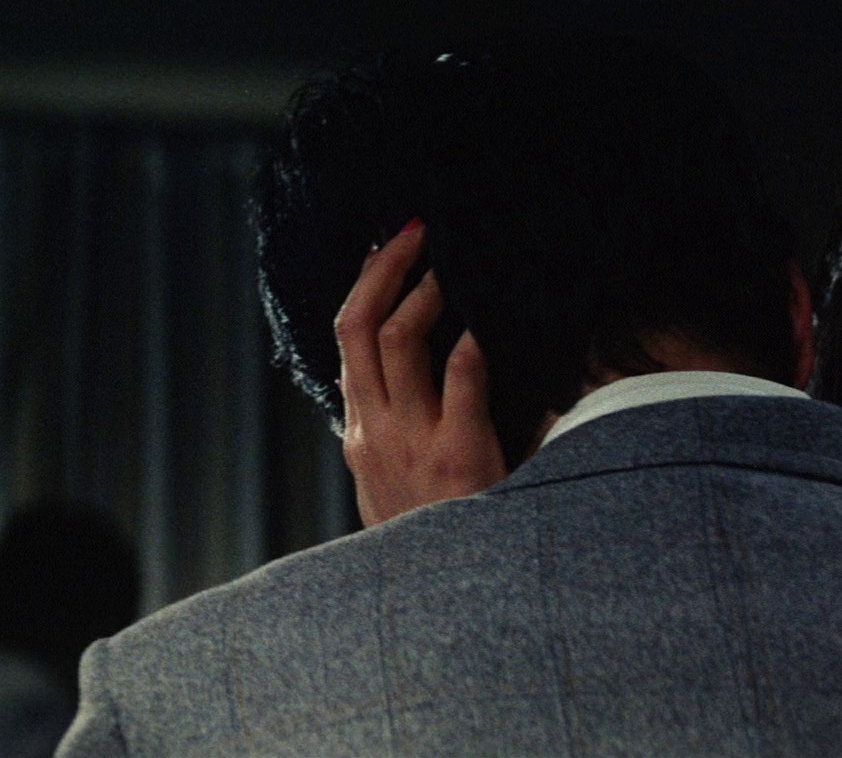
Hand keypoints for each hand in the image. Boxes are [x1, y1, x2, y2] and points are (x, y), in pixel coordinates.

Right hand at [333, 220, 506, 526]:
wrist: (443, 613)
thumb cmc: (437, 547)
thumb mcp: (398, 497)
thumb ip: (403, 444)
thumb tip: (432, 390)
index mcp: (361, 437)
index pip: (349, 345)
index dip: (365, 290)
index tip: (387, 250)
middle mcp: (374, 432)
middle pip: (358, 326)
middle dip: (385, 268)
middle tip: (416, 229)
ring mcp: (409, 442)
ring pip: (397, 339)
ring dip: (427, 289)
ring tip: (453, 263)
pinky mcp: (457, 455)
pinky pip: (463, 376)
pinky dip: (476, 337)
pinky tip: (492, 315)